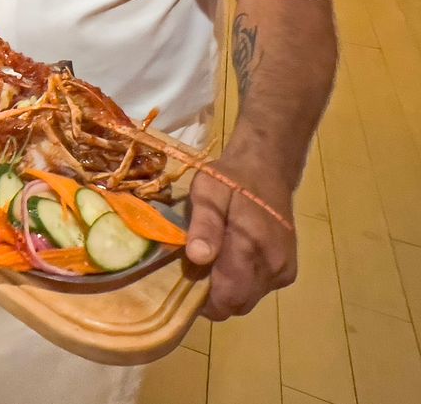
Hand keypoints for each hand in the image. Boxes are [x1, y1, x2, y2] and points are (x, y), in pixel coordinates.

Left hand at [185, 153, 297, 320]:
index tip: (186, 284)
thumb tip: (197, 257)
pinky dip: (243, 284)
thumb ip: (204, 224)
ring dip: (229, 290)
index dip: (204, 301)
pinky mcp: (288, 271)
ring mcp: (283, 270)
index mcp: (251, 245)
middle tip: (196, 271)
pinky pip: (260, 290)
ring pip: (248, 300)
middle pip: (238, 304)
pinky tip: (232, 260)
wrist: (266, 171)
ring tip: (213, 263)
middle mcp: (273, 264)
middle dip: (214, 297)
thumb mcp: (207, 191)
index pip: (227, 297)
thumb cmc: (230, 180)